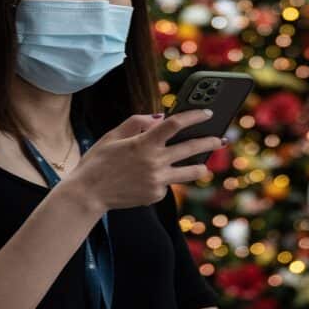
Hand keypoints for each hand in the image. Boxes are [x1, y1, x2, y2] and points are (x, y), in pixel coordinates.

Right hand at [65, 108, 223, 210]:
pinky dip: (164, 179)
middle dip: (209, 142)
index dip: (194, 116)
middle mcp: (154, 162)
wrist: (87, 194)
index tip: (207, 112)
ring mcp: (157, 181)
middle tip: (220, 138)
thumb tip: (160, 117)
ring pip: (190, 173)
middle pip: (191, 148)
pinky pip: (167, 184)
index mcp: (144, 143)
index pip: (176, 124)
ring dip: (200, 167)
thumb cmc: (98, 161)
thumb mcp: (113, 135)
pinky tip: (153, 179)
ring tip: (204, 164)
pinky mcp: (155, 195)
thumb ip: (138, 123)